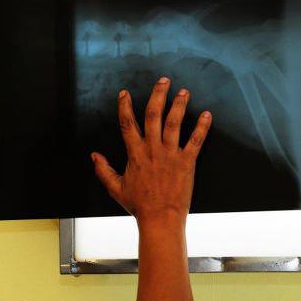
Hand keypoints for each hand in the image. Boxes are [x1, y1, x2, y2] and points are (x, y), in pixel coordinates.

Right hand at [91, 77, 211, 223]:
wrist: (160, 219)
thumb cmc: (139, 205)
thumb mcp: (116, 188)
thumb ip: (103, 170)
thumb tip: (93, 156)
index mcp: (135, 154)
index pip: (127, 124)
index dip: (125, 106)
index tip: (124, 94)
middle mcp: (153, 150)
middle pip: (153, 115)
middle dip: (158, 95)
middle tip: (163, 81)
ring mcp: (171, 155)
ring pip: (174, 123)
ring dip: (179, 105)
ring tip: (183, 92)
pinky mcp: (187, 162)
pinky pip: (195, 141)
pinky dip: (202, 127)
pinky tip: (206, 115)